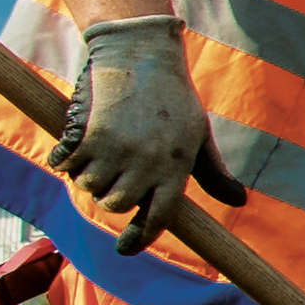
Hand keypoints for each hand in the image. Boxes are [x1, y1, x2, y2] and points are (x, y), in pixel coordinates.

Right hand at [55, 16, 244, 250]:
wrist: (139, 54)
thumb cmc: (173, 96)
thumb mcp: (199, 133)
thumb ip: (213, 172)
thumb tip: (239, 201)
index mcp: (177, 166)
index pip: (157, 217)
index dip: (140, 238)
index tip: (126, 250)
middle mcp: (147, 164)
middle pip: (116, 205)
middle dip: (110, 193)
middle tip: (114, 168)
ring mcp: (117, 151)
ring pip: (89, 187)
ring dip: (88, 173)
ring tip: (101, 146)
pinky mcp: (88, 136)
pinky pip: (66, 166)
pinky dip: (65, 158)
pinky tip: (77, 141)